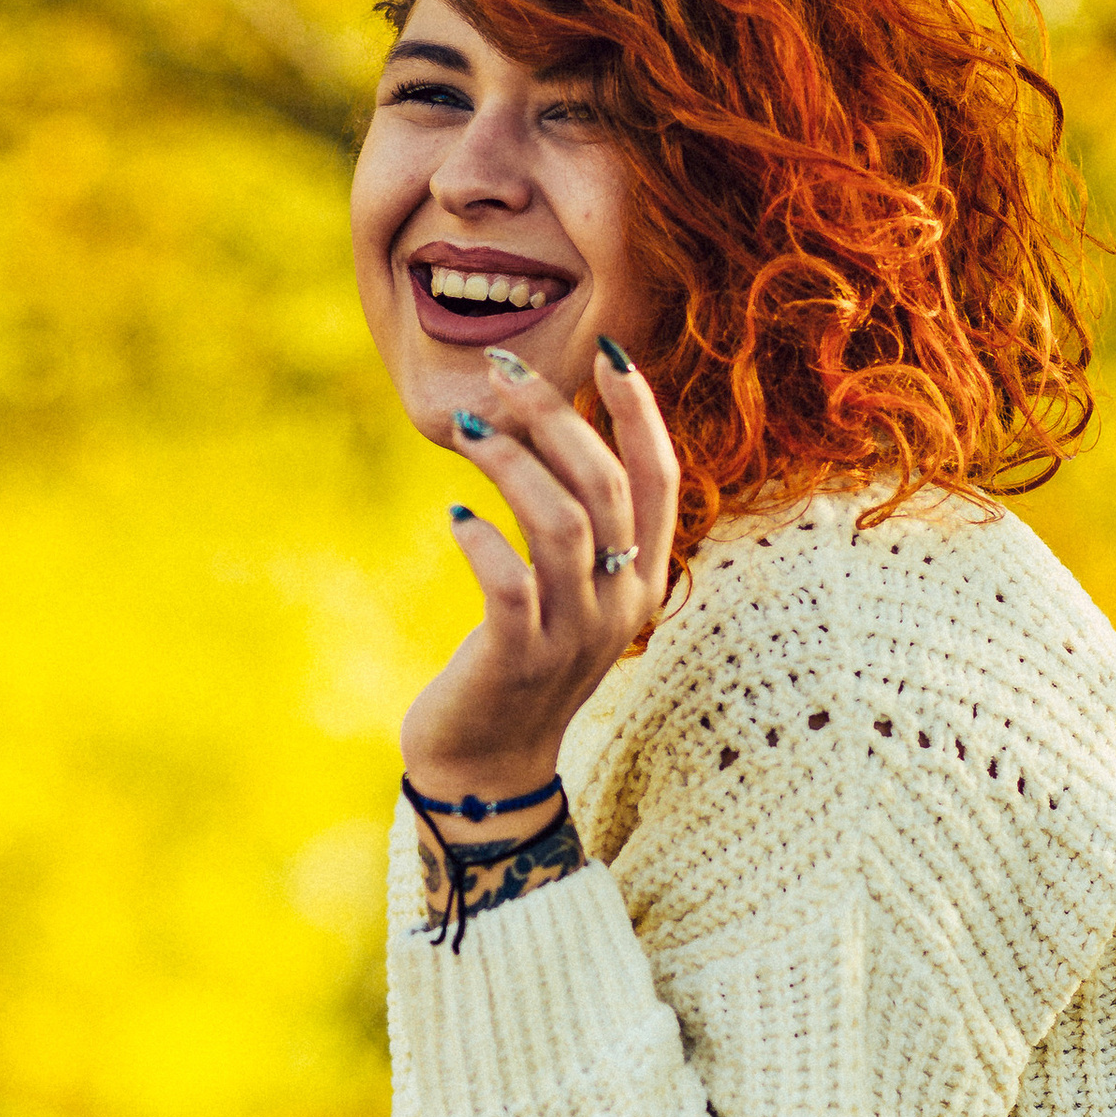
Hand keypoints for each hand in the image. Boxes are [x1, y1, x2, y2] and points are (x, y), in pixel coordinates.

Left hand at [403, 341, 679, 805]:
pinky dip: (480, 539)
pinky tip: (454, 515)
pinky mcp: (518, 659)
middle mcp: (621, 603)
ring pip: (562, 524)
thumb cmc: (520, 658)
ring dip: (510, 463)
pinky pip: (508, 584)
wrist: (488, 764)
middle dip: (555, 416)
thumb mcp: (568, 591)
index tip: (607, 352)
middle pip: (605, 484)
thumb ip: (577, 523)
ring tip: (465, 429)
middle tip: (502, 374)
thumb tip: (548, 423)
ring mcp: (574, 635)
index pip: (661, 477)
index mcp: (644, 577)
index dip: (640, 410)